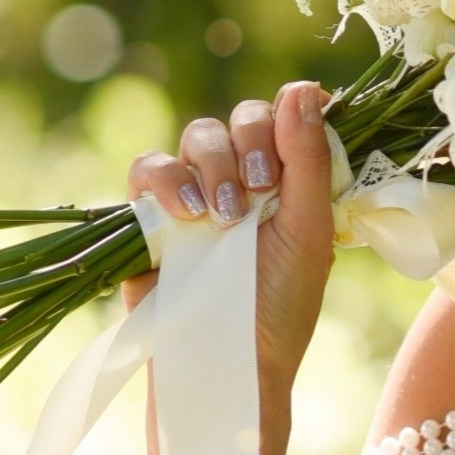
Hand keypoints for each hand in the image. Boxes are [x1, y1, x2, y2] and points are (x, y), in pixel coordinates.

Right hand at [126, 83, 338, 401]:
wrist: (226, 367)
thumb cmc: (278, 309)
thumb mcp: (307, 233)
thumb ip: (308, 160)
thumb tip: (304, 87)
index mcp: (287, 184)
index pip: (284, 118)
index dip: (285, 120)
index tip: (293, 148)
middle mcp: (242, 182)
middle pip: (239, 119)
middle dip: (249, 144)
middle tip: (258, 190)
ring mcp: (194, 196)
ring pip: (195, 136)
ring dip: (211, 163)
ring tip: (220, 215)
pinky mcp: (150, 217)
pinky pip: (147, 167)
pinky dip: (164, 178)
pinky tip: (185, 213)